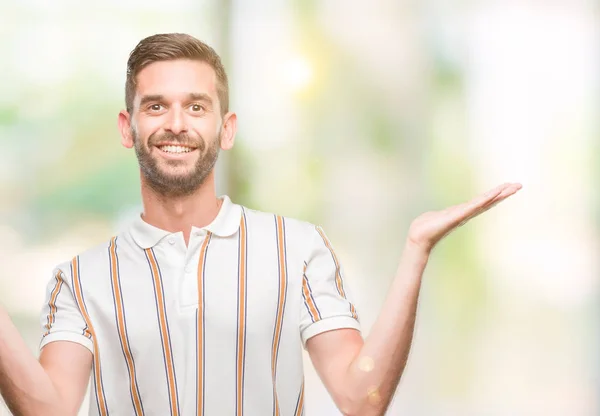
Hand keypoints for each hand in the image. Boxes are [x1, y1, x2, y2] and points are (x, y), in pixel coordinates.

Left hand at [407, 182, 521, 252]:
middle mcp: (466, 213)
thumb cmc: (426, 227)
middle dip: (504, 193)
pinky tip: (492, 193)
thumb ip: (445, 214)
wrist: (418, 237)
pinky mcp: (457, 216)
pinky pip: (472, 206)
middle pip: (489, 201)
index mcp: (463, 212)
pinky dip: (483, 200)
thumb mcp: (439, 216)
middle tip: (519, 185)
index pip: (483, 201)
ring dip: (497, 194)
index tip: (509, 187)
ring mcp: (463, 215)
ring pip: (484, 202)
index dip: (496, 195)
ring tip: (511, 187)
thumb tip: (445, 215)